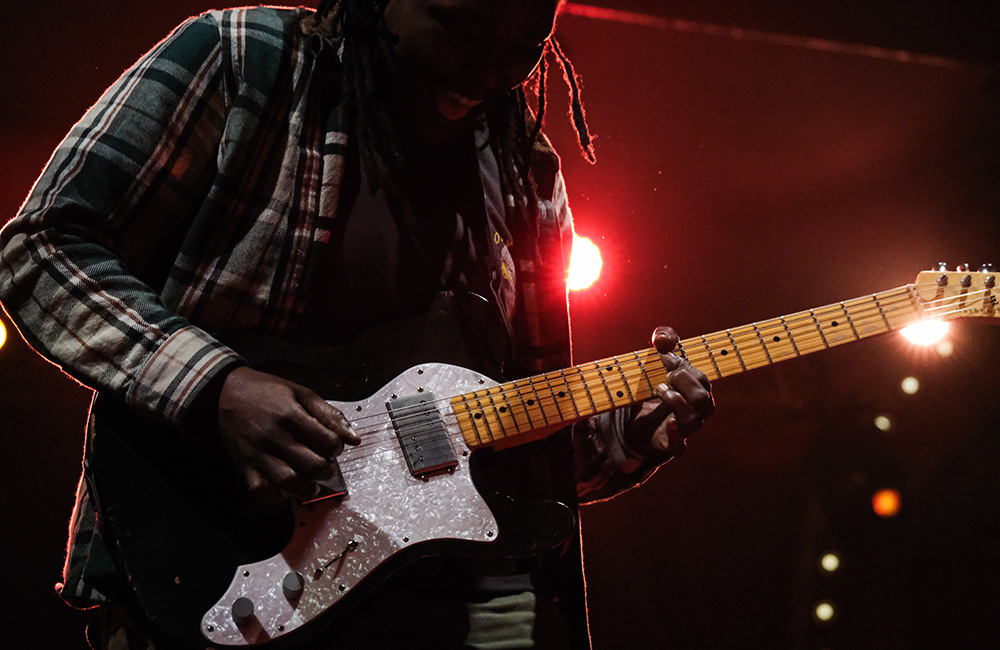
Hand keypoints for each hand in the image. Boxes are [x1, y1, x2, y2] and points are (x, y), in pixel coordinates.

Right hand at [217, 366, 359, 502]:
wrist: (224, 392)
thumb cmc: (267, 392)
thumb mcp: (302, 393)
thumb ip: (330, 415)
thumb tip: (355, 439)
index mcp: (291, 416)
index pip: (327, 442)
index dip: (336, 447)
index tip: (332, 446)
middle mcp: (274, 437)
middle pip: (311, 466)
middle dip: (327, 470)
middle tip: (325, 466)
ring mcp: (258, 454)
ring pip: (288, 483)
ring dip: (307, 488)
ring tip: (312, 483)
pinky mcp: (245, 466)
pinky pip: (262, 491)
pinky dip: (277, 496)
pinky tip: (286, 488)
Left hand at [627, 326, 713, 458]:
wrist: (634, 422)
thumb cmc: (652, 387)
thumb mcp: (657, 360)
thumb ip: (664, 340)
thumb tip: (663, 337)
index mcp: (696, 390)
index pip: (701, 378)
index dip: (684, 366)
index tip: (663, 356)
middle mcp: (696, 410)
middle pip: (703, 398)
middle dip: (683, 382)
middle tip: (662, 376)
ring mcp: (684, 428)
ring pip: (695, 420)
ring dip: (676, 401)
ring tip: (658, 390)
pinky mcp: (670, 444)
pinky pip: (680, 446)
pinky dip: (676, 435)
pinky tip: (669, 423)